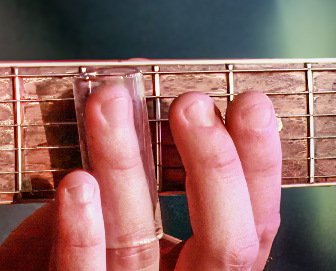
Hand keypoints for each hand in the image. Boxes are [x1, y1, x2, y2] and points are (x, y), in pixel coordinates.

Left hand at [0, 87, 282, 270]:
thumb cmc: (77, 252)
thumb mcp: (120, 210)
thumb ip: (138, 166)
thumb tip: (137, 83)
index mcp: (202, 266)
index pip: (252, 224)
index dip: (259, 166)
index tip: (249, 102)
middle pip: (223, 243)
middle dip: (214, 167)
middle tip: (190, 103)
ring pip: (136, 246)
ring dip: (124, 167)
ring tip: (109, 106)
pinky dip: (81, 232)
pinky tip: (76, 183)